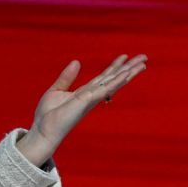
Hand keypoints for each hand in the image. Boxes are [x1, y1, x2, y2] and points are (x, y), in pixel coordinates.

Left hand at [16, 54, 146, 167]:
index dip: (114, 66)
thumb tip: (76, 62)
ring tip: (143, 63)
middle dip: (129, 68)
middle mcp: (92, 96)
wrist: (43, 131)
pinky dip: (116, 82)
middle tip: (144, 57)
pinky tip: (127, 74)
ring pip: (114, 82)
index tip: (125, 55)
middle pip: (114, 78)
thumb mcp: (55, 91)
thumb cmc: (48, 116)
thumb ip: (66, 78)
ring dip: (129, 72)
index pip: (103, 77)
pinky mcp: (87, 101)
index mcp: (85, 93)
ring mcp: (91, 99)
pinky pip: (105, 90)